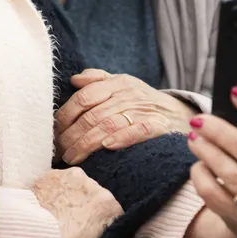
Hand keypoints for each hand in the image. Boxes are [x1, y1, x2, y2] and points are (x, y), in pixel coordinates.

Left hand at [31, 168, 122, 237]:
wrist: (30, 236)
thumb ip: (101, 234)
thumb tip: (102, 231)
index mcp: (108, 206)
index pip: (112, 211)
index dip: (102, 220)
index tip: (92, 228)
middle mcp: (94, 185)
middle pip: (94, 194)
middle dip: (86, 205)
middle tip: (71, 220)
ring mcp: (73, 176)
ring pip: (76, 185)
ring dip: (70, 194)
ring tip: (56, 211)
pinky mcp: (53, 172)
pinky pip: (58, 181)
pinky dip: (55, 190)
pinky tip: (46, 203)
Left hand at [55, 69, 192, 163]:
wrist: (182, 114)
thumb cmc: (144, 101)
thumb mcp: (123, 85)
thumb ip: (98, 81)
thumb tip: (74, 79)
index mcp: (117, 83)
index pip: (84, 97)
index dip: (66, 115)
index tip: (54, 132)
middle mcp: (129, 95)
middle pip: (93, 115)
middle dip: (72, 135)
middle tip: (60, 152)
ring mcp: (144, 110)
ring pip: (109, 125)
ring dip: (87, 143)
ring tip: (73, 157)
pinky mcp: (159, 126)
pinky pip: (139, 130)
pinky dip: (123, 138)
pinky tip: (107, 147)